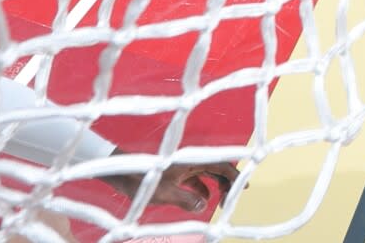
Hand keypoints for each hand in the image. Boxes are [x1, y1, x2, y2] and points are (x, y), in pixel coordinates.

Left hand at [97, 160, 238, 211]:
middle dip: (227, 183)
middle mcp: (191, 159)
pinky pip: (196, 178)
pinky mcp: (177, 171)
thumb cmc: (142, 181)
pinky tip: (201, 200)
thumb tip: (203, 206)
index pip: (222, 165)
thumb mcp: (165, 194)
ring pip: (208, 173)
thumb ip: (187, 200)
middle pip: (217, 168)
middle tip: (229, 200)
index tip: (243, 188)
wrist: (121, 172)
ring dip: (216, 186)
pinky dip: (202, 188)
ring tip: (219, 202)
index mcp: (192, 160)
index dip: (235, 176)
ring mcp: (184, 164)